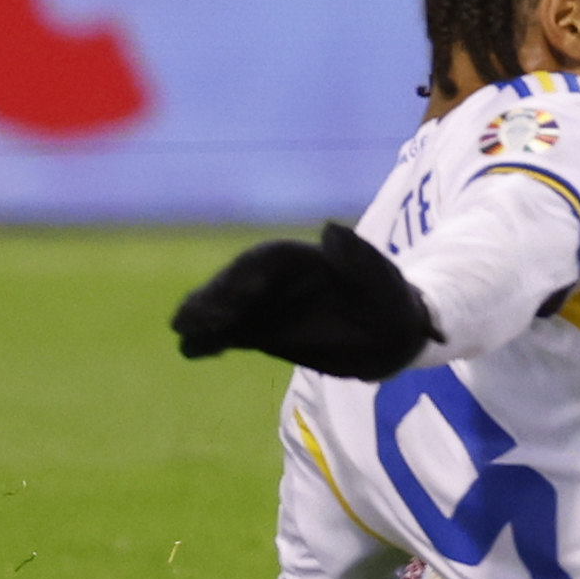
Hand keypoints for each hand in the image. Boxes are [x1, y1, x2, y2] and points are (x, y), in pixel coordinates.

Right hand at [172, 224, 433, 380]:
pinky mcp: (258, 332)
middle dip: (217, 297)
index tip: (241, 294)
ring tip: (187, 331)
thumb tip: (330, 229)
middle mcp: (277, 280)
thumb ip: (359, 258)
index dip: (248, 274)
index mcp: (304, 259)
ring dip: (203, 316)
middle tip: (199, 318)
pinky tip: (193, 349)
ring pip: (223, 307)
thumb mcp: (385, 281)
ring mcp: (263, 306)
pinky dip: (208, 339)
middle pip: (237, 282)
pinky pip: (226, 334)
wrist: (392, 337)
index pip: (267, 260)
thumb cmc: (392, 303)